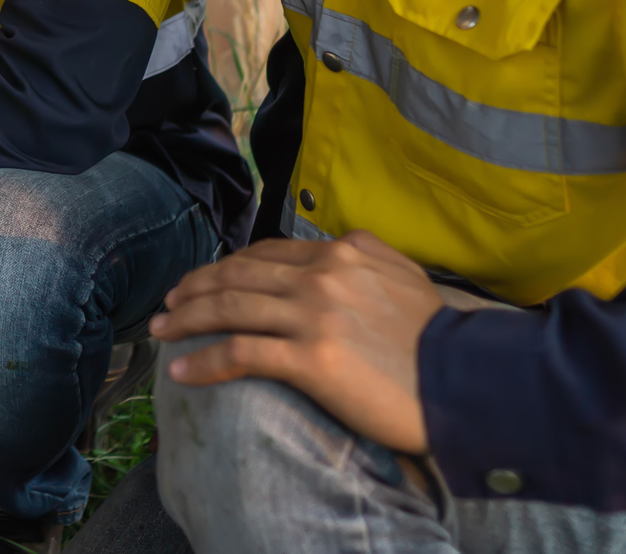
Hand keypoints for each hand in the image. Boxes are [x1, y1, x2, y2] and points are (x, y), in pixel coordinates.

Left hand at [148, 231, 442, 453]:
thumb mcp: (404, 275)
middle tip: (167, 303)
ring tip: (160, 331)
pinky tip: (180, 371)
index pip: (265, 253)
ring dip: (185, 319)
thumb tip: (340, 244)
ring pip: (229, 307)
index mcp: (342, 252)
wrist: (466, 379)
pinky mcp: (310, 358)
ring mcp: (313, 315)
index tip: (203, 281)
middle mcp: (321, 276)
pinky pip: (240, 353)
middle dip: (194, 288)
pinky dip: (203, 360)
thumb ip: (366, 256)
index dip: (226, 266)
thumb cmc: (438, 338)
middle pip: (237, 275)